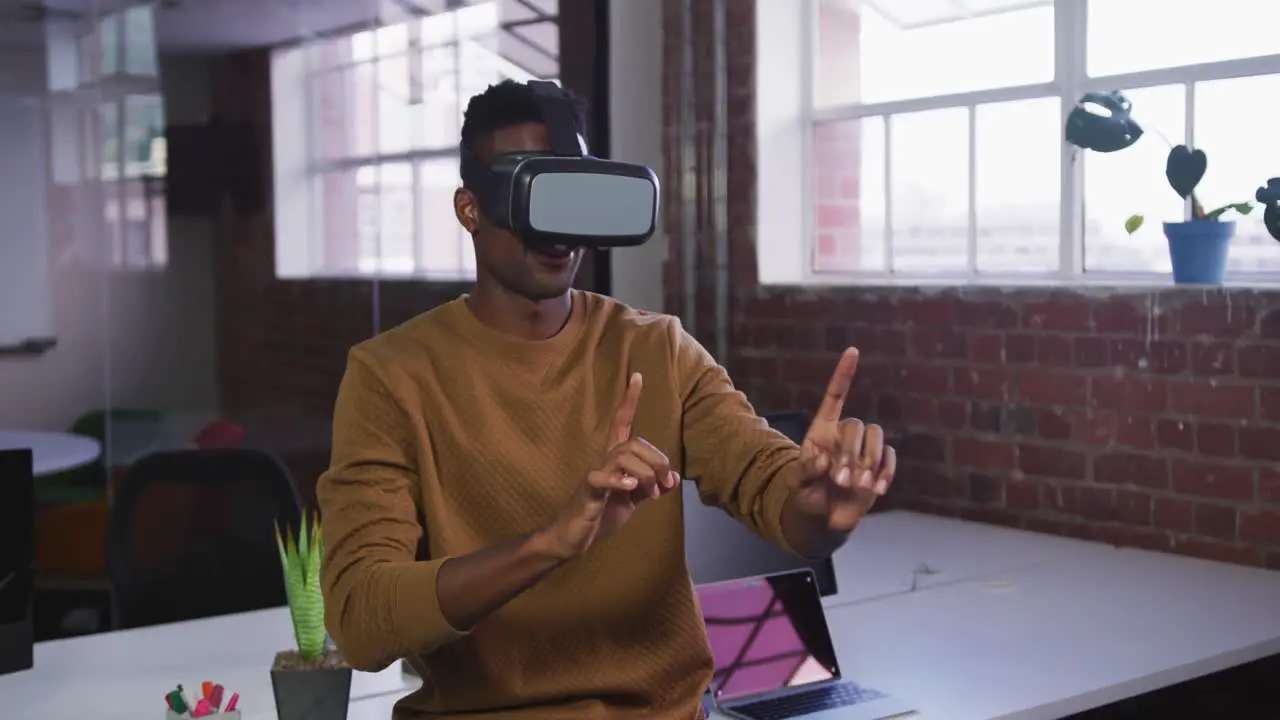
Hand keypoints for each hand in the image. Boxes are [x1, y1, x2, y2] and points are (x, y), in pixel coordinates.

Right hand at [542, 373, 680, 558]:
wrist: (572, 537)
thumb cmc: (601, 515)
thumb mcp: (634, 500)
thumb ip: (652, 487)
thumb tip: (673, 478)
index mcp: (615, 460)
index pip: (622, 423)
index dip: (629, 400)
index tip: (638, 376)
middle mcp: (604, 461)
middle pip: (633, 442)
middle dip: (656, 459)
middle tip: (664, 484)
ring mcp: (595, 475)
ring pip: (622, 456)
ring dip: (645, 473)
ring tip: (651, 493)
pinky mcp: (588, 492)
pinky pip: (601, 478)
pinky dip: (620, 481)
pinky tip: (631, 488)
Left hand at [790, 348, 896, 532]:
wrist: (824, 520)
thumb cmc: (806, 496)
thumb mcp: (798, 485)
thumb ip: (807, 471)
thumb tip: (825, 460)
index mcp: (821, 430)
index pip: (834, 396)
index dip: (843, 374)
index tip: (853, 351)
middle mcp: (844, 435)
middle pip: (856, 425)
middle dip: (851, 453)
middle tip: (840, 480)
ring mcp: (864, 451)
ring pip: (876, 438)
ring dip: (869, 461)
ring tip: (858, 486)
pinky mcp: (879, 468)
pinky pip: (890, 459)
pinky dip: (886, 473)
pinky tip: (877, 490)